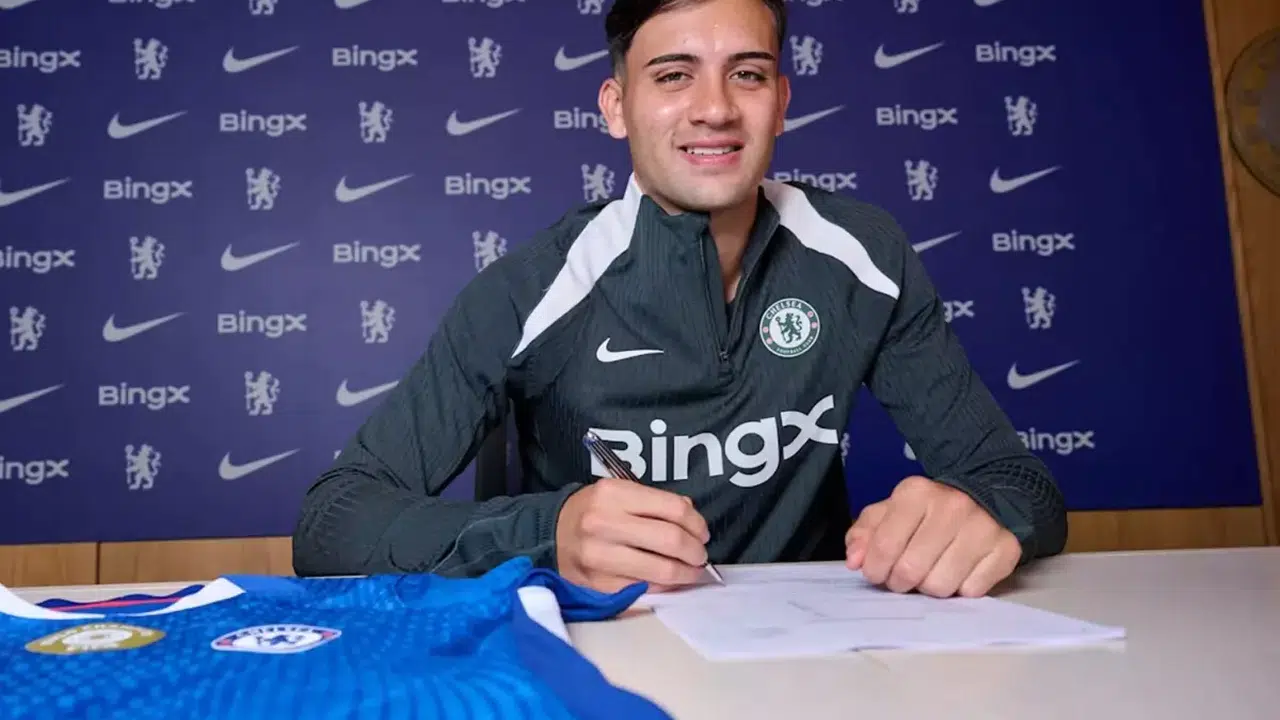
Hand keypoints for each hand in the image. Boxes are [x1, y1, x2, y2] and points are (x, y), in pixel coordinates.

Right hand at [555, 477, 710, 593]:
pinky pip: (645, 589)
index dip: (697, 523)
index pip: (673, 508)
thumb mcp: (618, 492)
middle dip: (695, 551)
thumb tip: (691, 519)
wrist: (550, 535)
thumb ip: (654, 502)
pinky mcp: (598, 584)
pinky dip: (664, 588)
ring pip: (661, 570)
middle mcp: (605, 523)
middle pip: (671, 540)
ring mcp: (600, 557)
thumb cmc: (592, 512)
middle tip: (700, 555)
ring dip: (686, 573)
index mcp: (613, 494)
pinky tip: (669, 582)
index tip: (702, 532)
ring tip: (691, 571)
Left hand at [845, 475, 1020, 597]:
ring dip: (929, 587)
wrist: (984, 500)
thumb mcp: (890, 513)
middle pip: (910, 570)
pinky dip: (960, 589)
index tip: (876, 573)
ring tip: (931, 571)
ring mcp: (983, 528)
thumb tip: (855, 561)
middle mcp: (953, 506)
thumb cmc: (927, 513)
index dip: (874, 569)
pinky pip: (971, 591)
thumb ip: (864, 534)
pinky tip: (958, 571)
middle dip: (900, 582)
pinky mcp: (1006, 549)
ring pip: (940, 586)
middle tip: (903, 577)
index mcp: (916, 493)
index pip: (883, 546)